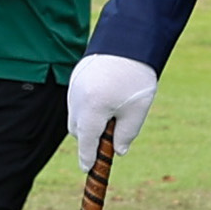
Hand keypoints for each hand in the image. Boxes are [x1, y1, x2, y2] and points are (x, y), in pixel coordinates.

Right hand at [64, 51, 158, 166]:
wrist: (129, 40)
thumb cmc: (135, 78)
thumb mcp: (136, 111)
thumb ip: (125, 135)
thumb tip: (118, 150)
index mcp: (92, 111)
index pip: (85, 143)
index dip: (87, 158)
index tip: (88, 169)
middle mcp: (77, 100)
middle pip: (77, 130)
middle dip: (89, 137)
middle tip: (110, 136)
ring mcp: (74, 87)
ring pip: (75, 114)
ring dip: (88, 120)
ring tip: (112, 110)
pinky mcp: (76, 76)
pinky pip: (76, 99)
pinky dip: (86, 105)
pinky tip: (105, 96)